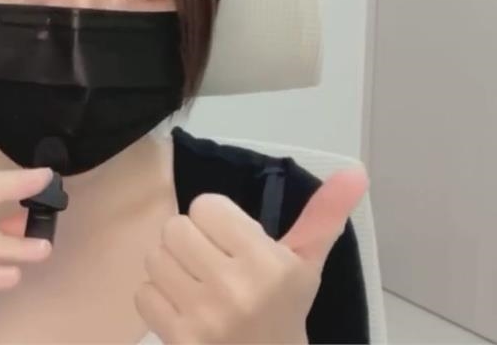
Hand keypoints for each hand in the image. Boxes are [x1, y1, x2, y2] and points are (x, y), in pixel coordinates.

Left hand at [135, 168, 368, 343]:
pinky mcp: (179, 339)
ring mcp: (204, 317)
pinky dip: (158, 299)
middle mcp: (236, 288)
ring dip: (171, 269)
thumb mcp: (306, 265)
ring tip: (196, 285)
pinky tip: (183, 309)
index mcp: (269, 264)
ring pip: (155, 258)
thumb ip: (323, 215)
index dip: (215, 221)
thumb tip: (353, 169)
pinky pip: (143, 293)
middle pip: (175, 228)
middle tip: (211, 263)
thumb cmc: (283, 312)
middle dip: (190, 242)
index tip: (231, 243)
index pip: (206, 206)